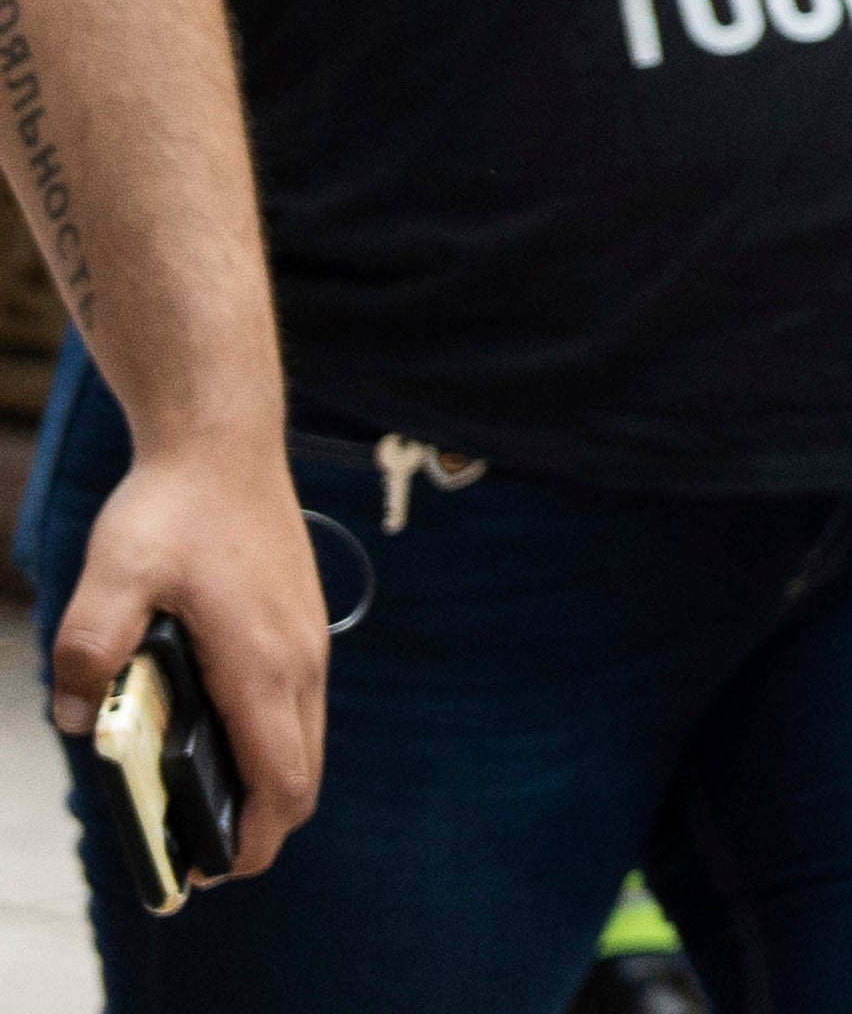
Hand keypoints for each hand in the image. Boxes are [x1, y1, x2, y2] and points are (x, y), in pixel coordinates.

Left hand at [47, 433, 322, 875]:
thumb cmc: (173, 509)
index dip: (252, 840)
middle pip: (302, 774)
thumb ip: (88, 651)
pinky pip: (297, 707)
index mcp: (261, 665)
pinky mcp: (300, 624)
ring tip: (195, 796)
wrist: (225, 441)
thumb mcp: (109, 577)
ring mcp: (307, 641)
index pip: (282, 781)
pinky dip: (267, 741)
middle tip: (194, 852)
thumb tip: (80, 718)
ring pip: (302, 741)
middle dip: (256, 825)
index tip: (212, 872)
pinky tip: (211, 728)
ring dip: (262, 781)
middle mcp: (299, 662)